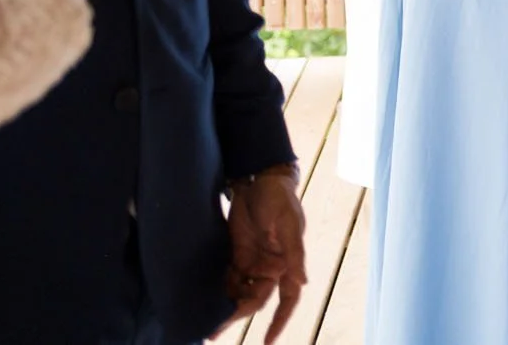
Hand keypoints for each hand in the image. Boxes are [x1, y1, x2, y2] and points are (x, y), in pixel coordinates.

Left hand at [221, 165, 306, 338]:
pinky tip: (203, 302)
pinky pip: (228, 279)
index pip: (286, 300)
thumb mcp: (288, 223)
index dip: (279, 321)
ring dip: (226, 307)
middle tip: (213, 332)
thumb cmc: (279, 199)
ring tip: (206, 326)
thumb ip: (295, 253)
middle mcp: (270, 268)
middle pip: (255, 300)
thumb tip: (303, 283)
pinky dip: (219, 291)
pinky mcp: (236, 254)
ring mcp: (252, 262)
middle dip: (237, 316)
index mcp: (286, 263)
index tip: (267, 342)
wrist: (259, 179)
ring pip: (239, 293)